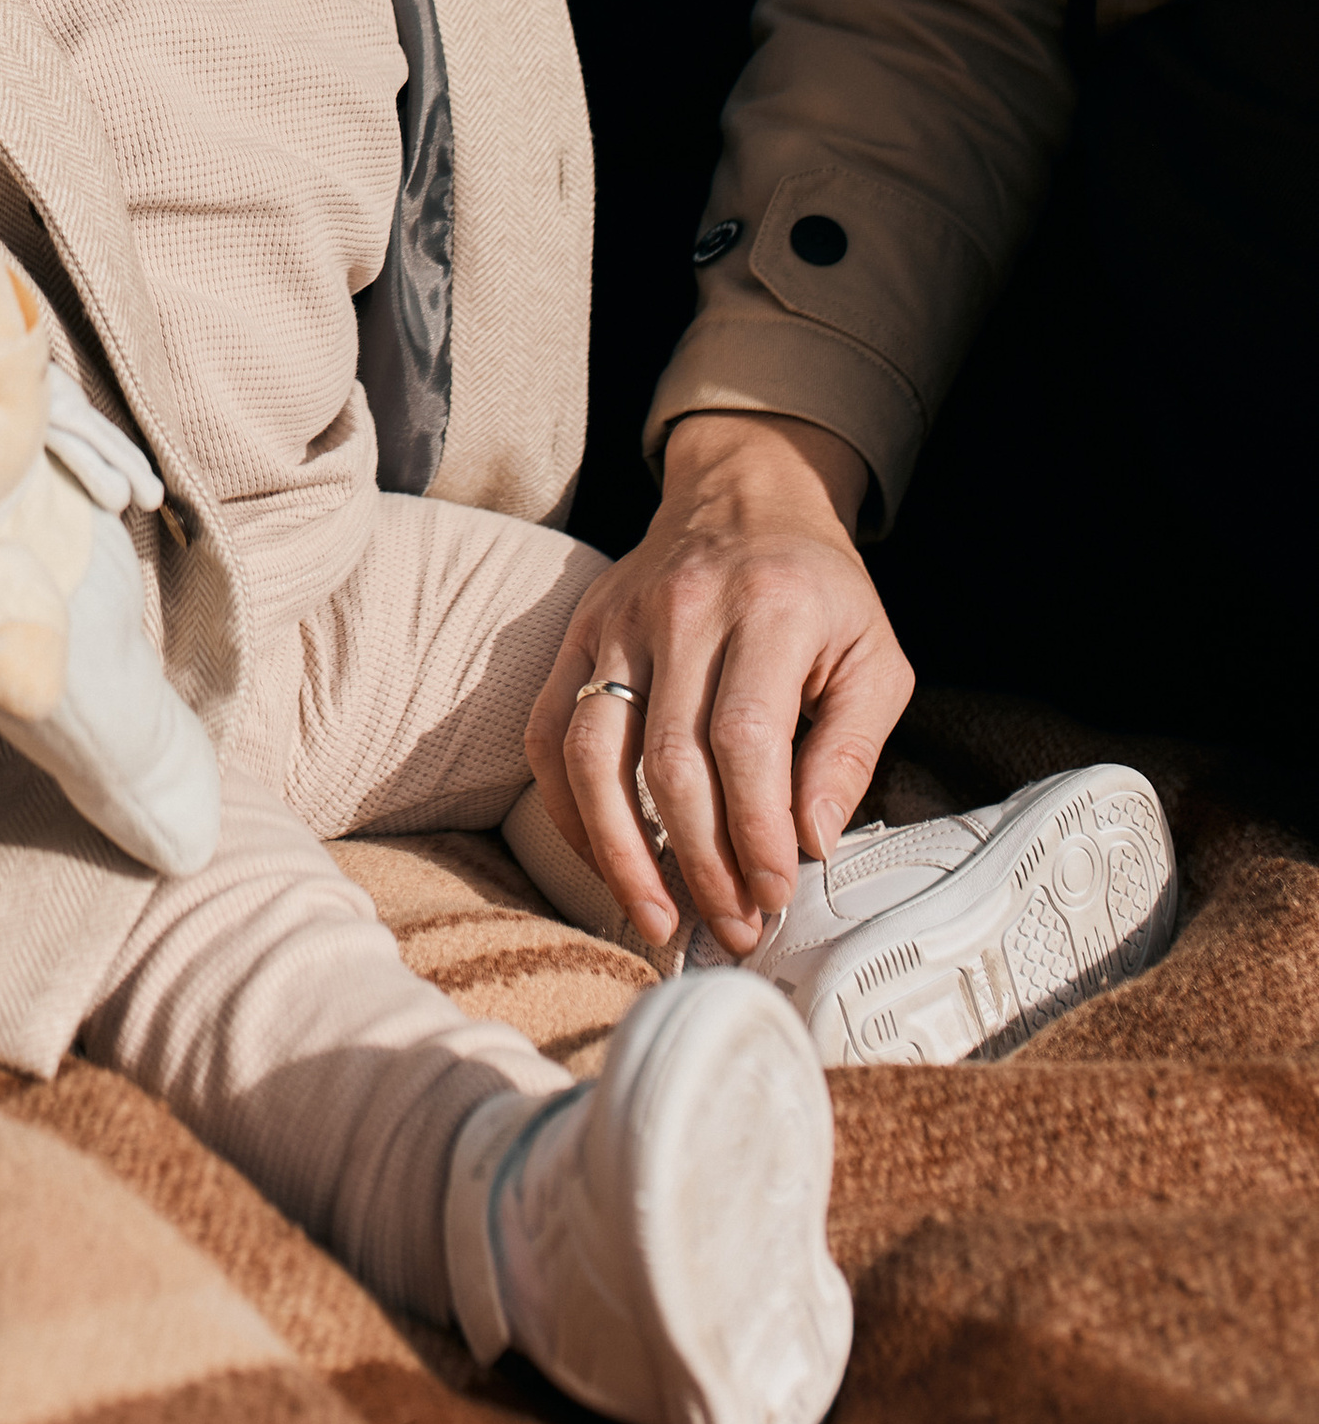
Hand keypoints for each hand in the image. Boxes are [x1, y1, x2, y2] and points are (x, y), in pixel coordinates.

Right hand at [524, 413, 914, 953]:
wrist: (745, 496)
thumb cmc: (819, 590)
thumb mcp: (876, 657)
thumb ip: (850, 749)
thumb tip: (813, 842)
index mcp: (768, 610)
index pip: (745, 740)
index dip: (754, 832)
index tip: (773, 895)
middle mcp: (683, 611)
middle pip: (667, 759)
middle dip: (698, 863)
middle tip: (731, 927)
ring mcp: (619, 622)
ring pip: (591, 751)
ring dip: (619, 851)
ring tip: (656, 919)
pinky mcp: (580, 634)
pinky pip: (548, 732)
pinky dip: (567, 808)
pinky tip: (605, 859)